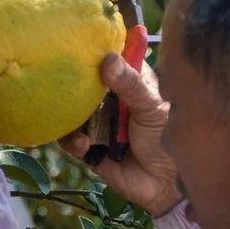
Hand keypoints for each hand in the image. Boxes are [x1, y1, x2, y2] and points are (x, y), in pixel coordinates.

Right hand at [60, 54, 181, 216]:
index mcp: (130, 82)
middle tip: (62, 86)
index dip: (94, 49)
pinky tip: (83, 147)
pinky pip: (70, 139)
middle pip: (83, 83)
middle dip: (71, 86)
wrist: (164, 186)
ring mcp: (98, 122)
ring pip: (72, 111)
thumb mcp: (151, 106)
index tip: (76, 42)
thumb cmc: (166, 138)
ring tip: (80, 130)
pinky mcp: (89, 146)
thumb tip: (108, 60)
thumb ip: (131, 84)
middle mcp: (111, 98)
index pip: (110, 58)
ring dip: (71, 119)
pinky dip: (72, 141)